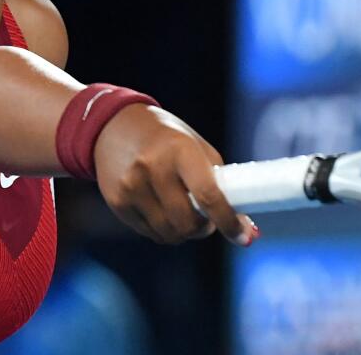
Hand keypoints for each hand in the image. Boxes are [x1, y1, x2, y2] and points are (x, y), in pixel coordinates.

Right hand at [92, 104, 257, 245]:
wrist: (113, 124)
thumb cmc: (164, 137)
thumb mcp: (194, 146)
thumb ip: (219, 183)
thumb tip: (247, 230)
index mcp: (180, 149)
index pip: (209, 196)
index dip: (228, 221)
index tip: (241, 236)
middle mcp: (152, 167)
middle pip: (188, 223)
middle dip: (203, 228)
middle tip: (206, 220)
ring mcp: (131, 185)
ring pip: (169, 234)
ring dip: (182, 232)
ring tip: (182, 214)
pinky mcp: (117, 201)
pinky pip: (149, 233)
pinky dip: (161, 229)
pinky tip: (159, 209)